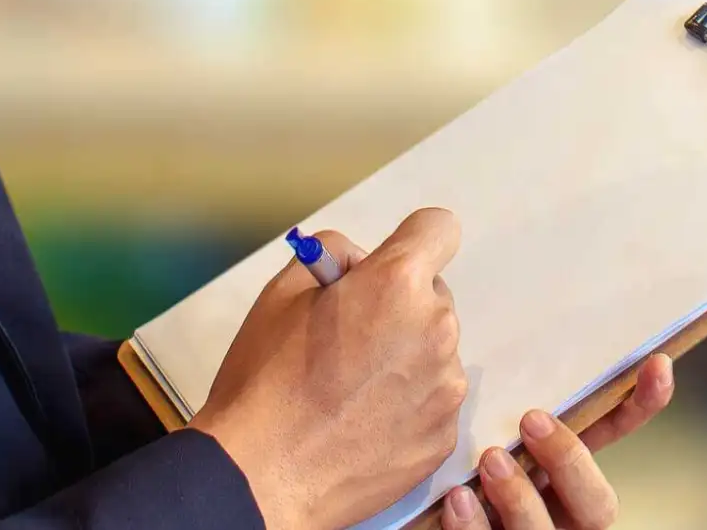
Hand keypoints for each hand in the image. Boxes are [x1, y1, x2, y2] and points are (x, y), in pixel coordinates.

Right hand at [191, 209, 467, 529]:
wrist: (261, 477)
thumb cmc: (265, 382)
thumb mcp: (282, 293)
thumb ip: (332, 255)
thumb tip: (360, 260)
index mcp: (398, 283)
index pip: (438, 229)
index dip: (411, 241)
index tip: (389, 265)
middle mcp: (436, 329)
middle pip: (433, 297)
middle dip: (399, 307)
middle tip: (349, 339)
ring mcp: (445, 385)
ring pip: (433, 351)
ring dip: (405, 358)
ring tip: (350, 390)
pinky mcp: (444, 433)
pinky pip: (432, 400)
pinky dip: (407, 405)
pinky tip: (362, 422)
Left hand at [438, 355, 674, 529]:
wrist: (438, 522)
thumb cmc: (470, 472)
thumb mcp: (499, 438)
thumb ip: (515, 412)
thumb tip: (509, 335)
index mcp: (572, 478)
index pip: (618, 440)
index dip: (641, 407)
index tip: (655, 364)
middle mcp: (564, 518)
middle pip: (598, 508)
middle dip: (570, 462)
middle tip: (533, 420)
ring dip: (519, 497)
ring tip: (490, 460)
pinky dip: (473, 526)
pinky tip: (458, 499)